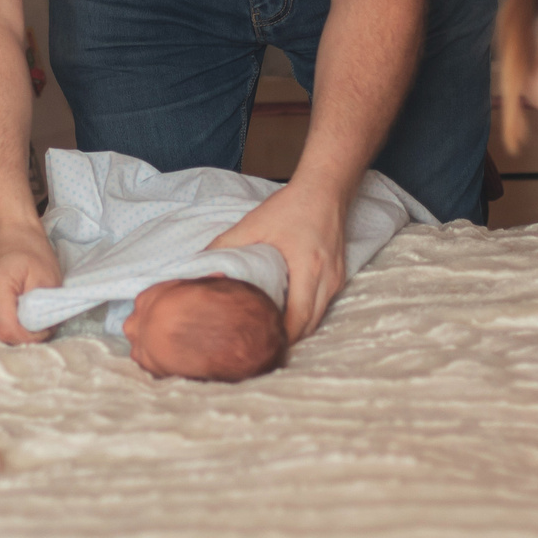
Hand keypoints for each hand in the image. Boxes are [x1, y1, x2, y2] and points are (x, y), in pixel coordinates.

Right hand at [0, 223, 60, 344]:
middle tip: (41, 316)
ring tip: (29, 310)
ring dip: (20, 331)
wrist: (10, 237)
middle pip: (4, 337)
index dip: (31, 337)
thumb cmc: (30, 252)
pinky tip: (18, 312)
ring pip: (0, 337)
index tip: (45, 326)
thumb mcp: (46, 278)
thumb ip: (43, 309)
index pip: (9, 332)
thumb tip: (40, 333)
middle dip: (27, 334)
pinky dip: (11, 327)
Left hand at [209, 180, 347, 339]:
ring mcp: (336, 279)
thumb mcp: (254, 223)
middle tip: (261, 348)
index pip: (298, 318)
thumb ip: (226, 244)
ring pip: (318, 318)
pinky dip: (305, 315)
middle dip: (287, 340)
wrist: (325, 190)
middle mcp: (327, 279)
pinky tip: (285, 314)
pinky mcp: (338, 276)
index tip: (259, 346)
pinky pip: (322, 306)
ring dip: (297, 329)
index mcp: (308, 268)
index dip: (280, 337)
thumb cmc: (291, 206)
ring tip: (270, 335)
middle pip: (310, 326)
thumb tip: (199, 263)